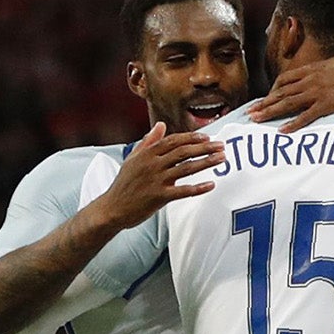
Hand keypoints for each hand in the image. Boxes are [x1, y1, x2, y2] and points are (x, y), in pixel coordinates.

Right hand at [92, 122, 223, 228]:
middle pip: (183, 152)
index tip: (207, 136)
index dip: (192, 138)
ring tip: (222, 159)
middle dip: (205, 147)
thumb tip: (161, 126)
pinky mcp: (159, 197)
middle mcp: (152, 164)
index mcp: (147, 154)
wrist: (112, 208)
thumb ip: (148, 142)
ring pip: (186, 168)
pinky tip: (211, 184)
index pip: (173, 141)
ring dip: (206, 162)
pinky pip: (183, 191)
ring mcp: (156, 180)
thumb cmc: (124, 184)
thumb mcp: (133, 159)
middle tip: (221, 145)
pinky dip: (198, 188)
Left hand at [249, 58, 333, 130]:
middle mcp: (313, 79)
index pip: (286, 79)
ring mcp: (319, 92)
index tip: (265, 100)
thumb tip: (317, 72)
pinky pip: (306, 116)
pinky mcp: (328, 105)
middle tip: (250, 113)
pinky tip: (283, 131)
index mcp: (315, 69)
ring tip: (257, 120)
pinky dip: (293, 124)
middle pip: (282, 92)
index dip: (273, 91)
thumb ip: (325, 69)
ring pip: (289, 103)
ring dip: (271, 112)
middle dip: (264, 103)